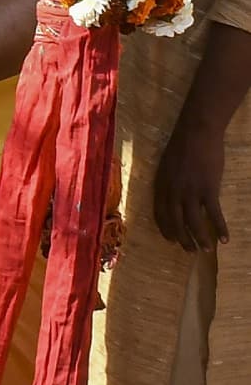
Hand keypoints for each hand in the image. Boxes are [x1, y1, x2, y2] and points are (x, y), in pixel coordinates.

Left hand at [155, 111, 231, 250]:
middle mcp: (172, 191)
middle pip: (175, 221)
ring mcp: (190, 191)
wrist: (196, 132)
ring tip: (206, 250)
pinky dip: (220, 228)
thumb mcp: (166, 165)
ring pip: (193, 222)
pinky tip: (225, 239)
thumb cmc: (182, 146)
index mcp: (161, 185)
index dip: (165, 228)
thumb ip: (168, 182)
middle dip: (182, 239)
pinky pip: (214, 214)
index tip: (171, 240)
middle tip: (189, 251)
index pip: (160, 213)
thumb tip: (172, 195)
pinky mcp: (208, 189)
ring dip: (200, 238)